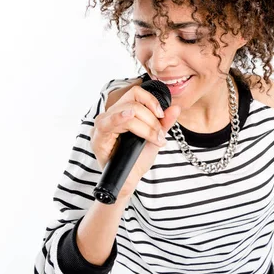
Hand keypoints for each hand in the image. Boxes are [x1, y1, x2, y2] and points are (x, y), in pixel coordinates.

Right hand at [90, 84, 180, 200]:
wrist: (130, 180)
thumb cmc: (138, 159)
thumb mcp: (155, 137)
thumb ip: (164, 123)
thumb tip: (176, 107)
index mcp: (121, 112)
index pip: (135, 93)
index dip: (151, 101)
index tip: (162, 116)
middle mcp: (109, 116)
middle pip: (134, 103)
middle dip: (152, 119)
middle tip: (159, 136)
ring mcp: (102, 126)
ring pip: (128, 112)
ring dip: (146, 125)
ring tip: (154, 139)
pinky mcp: (98, 138)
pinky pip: (108, 123)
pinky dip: (120, 118)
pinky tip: (128, 116)